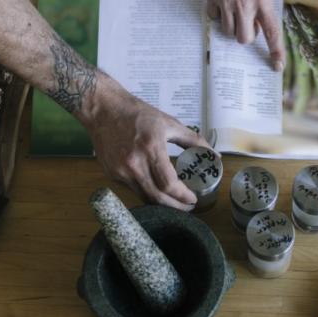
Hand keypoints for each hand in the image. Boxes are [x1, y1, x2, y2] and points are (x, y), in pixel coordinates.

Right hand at [84, 81, 206, 209]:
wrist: (103, 110)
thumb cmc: (138, 114)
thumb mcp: (169, 123)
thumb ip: (193, 140)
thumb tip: (214, 155)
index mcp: (151, 149)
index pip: (169, 184)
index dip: (183, 196)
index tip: (193, 199)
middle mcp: (134, 164)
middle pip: (157, 198)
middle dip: (175, 206)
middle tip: (188, 207)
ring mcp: (120, 171)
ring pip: (144, 197)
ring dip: (161, 203)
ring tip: (174, 201)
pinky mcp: (112, 174)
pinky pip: (133, 189)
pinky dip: (146, 192)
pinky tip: (155, 188)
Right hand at [200, 0, 288, 69]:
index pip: (271, 31)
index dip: (275, 51)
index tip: (277, 66)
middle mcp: (244, 4)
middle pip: (244, 38)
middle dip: (247, 36)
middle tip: (249, 23)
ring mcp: (225, 1)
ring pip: (227, 31)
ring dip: (232, 27)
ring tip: (235, 13)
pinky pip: (213, 17)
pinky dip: (218, 15)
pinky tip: (222, 4)